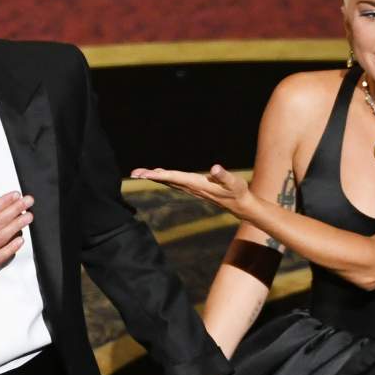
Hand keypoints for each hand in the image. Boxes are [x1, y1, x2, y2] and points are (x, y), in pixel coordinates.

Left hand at [131, 165, 254, 219]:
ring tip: (139, 173)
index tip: (144, 175)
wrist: (240, 205)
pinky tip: (158, 175)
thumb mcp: (234, 182)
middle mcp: (191, 187)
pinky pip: (174, 182)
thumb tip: (214, 169)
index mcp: (197, 184)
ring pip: (168, 181)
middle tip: (133, 173)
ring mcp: (191, 188)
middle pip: (166, 180)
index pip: (174, 178)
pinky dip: (163, 177)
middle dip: (150, 176)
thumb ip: (223, 176)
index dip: (158, 175)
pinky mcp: (194, 188)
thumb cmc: (238, 192)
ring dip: (154, 177)